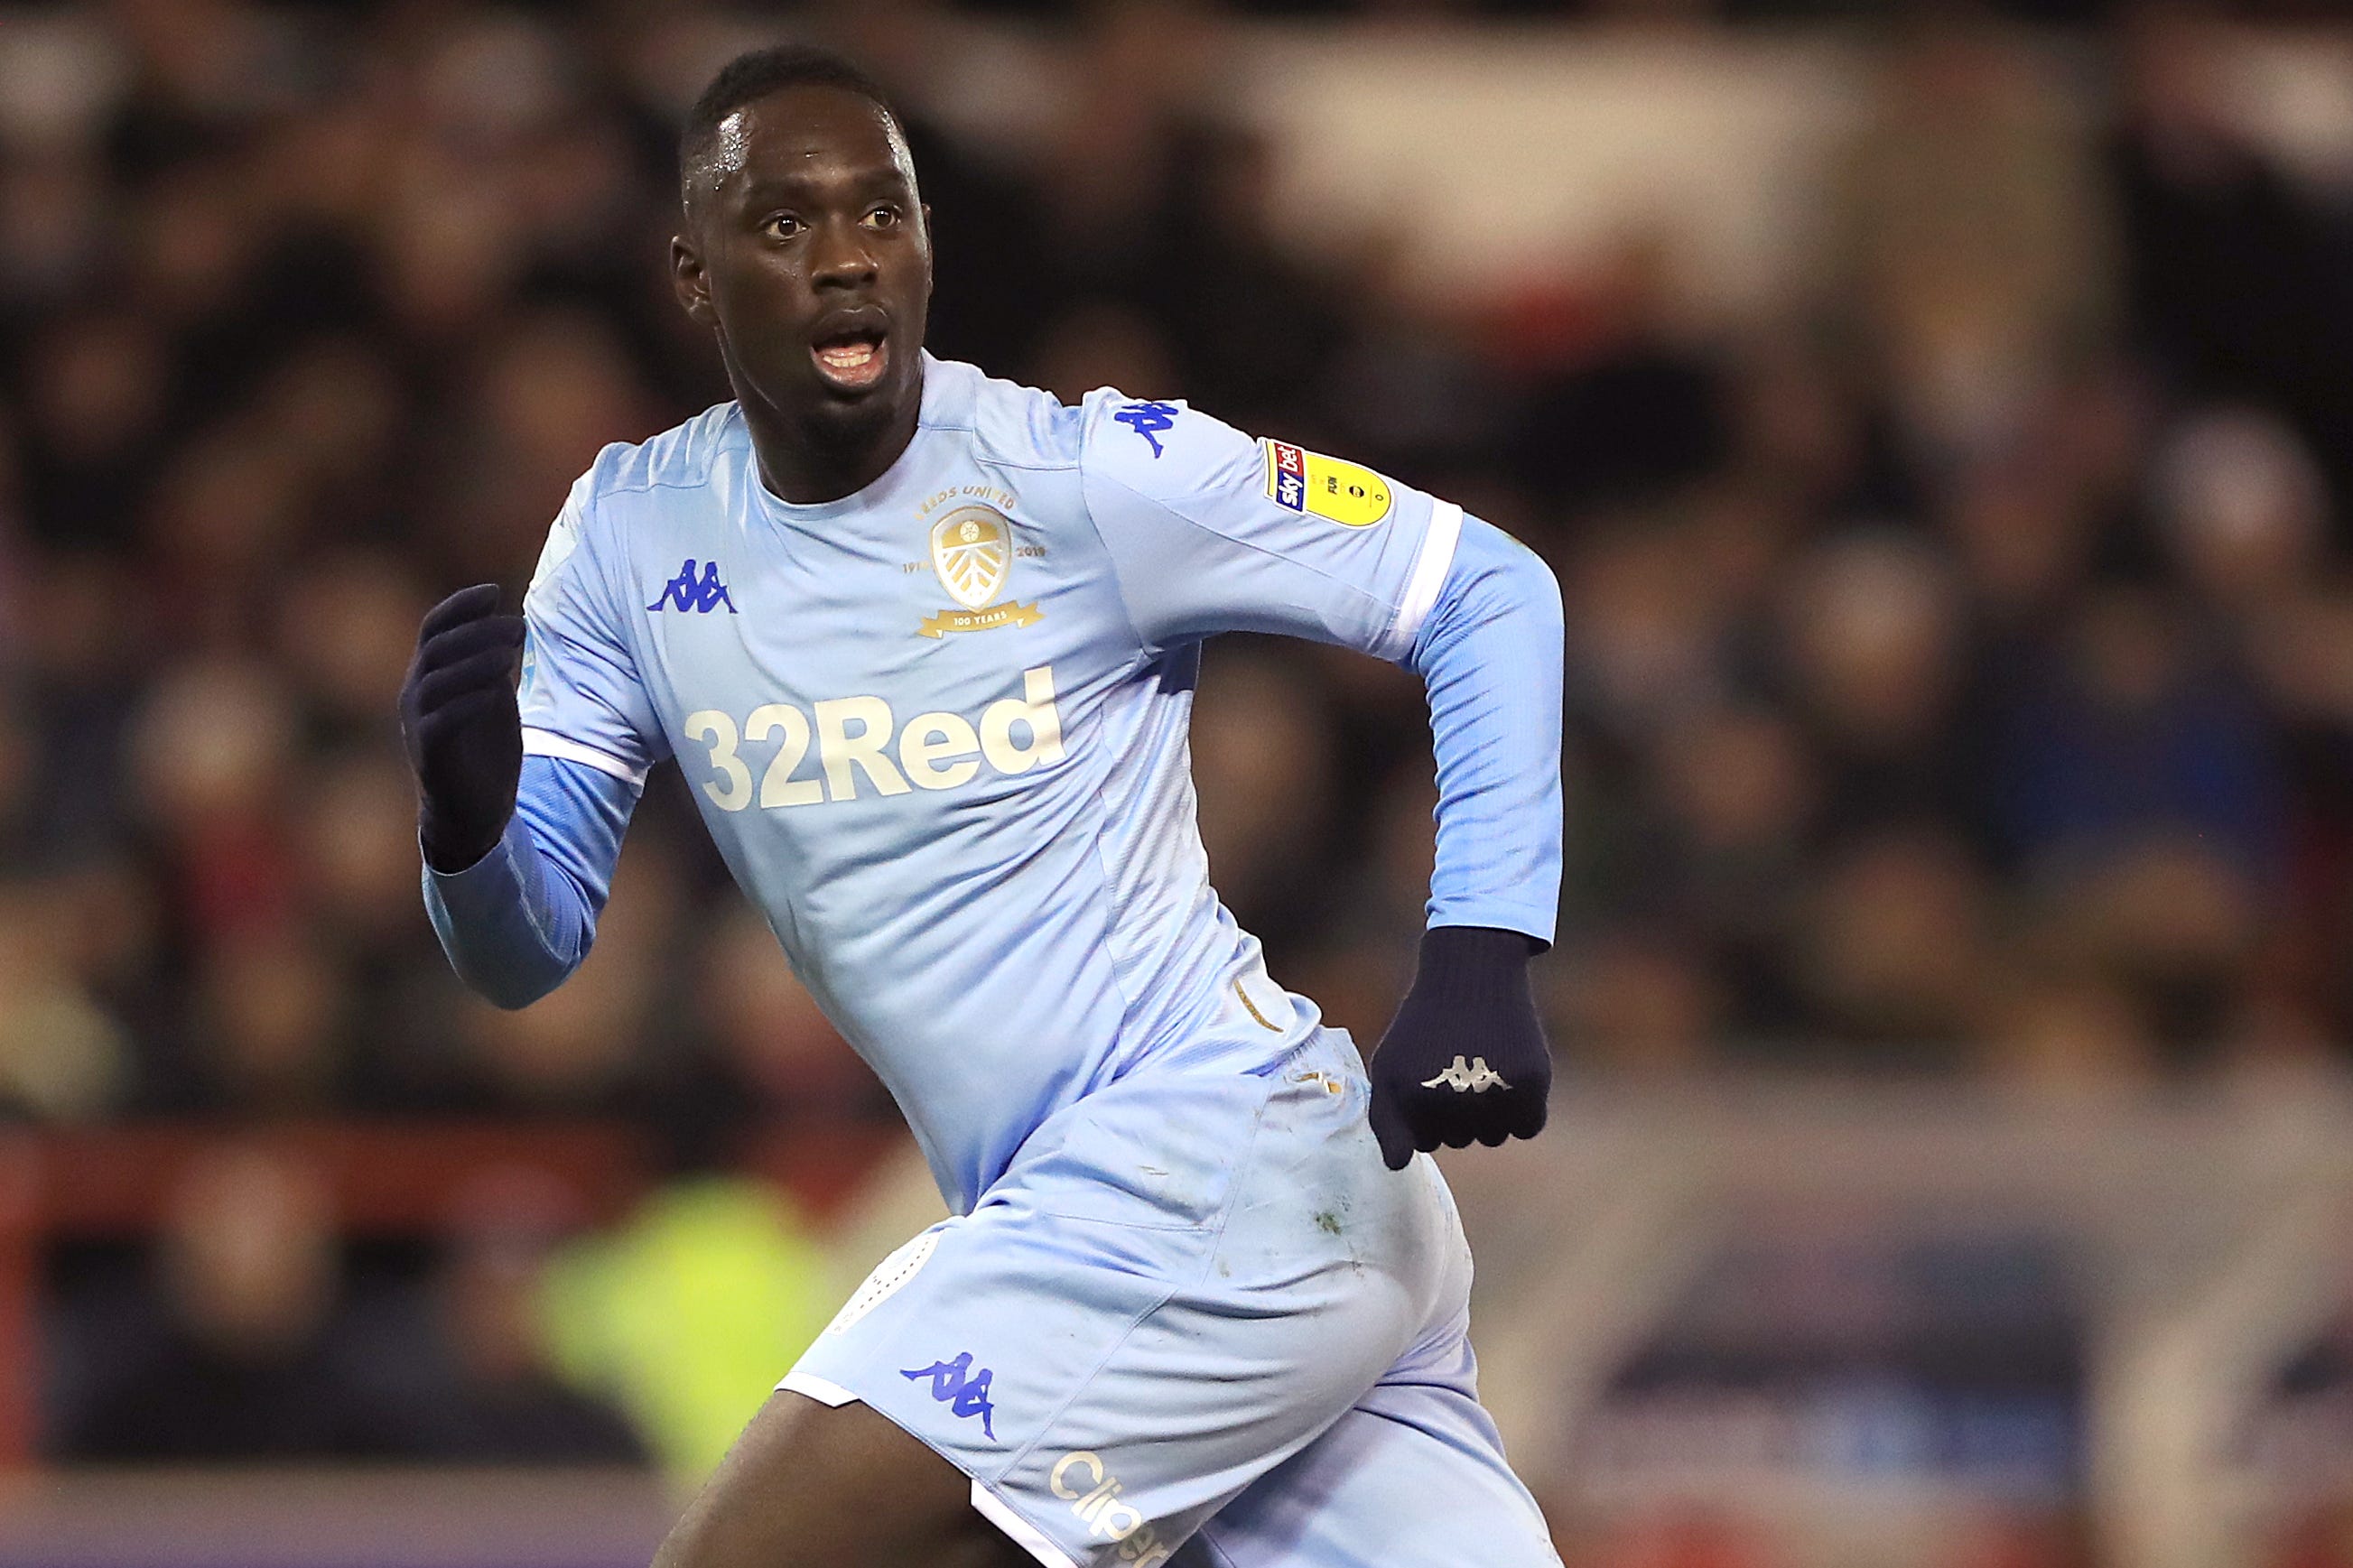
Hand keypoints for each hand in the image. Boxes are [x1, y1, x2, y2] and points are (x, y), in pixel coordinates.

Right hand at [400, 584, 525, 871]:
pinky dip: (467, 704)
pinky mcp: (430, 755)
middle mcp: (416, 693)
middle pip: (436, 647)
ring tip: (511, 654)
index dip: (461, 605)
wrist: (475, 810)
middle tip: (518, 625)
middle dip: (476, 631)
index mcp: (431, 674)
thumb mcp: (494, 698)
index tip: (495, 592)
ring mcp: (419, 724)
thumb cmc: (484, 750)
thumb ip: (493, 664)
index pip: (435, 627)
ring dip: (474, 662)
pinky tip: (495, 693)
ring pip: (435, 682)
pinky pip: (440, 723)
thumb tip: (510, 624)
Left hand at [1366, 926, 1550, 1169]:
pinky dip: (1522, 1109)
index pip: (1426, 1143)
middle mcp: (1455, 1104)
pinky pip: (1528, 1127)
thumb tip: (1397, 1168)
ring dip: (1489, 1114)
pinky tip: (1508, 1075)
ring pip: (1494, 1138)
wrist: (1472, 974)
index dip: (1426, 1113)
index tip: (1429, 1078)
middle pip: (1461, 1141)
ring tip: (1480, 1067)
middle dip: (1458, 1112)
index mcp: (1414, 1101)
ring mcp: (1496, 1095)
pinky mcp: (1532, 1085)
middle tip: (1457, 1064)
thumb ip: (1385, 1122)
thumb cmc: (1425, 1026)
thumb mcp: (1389, 1067)